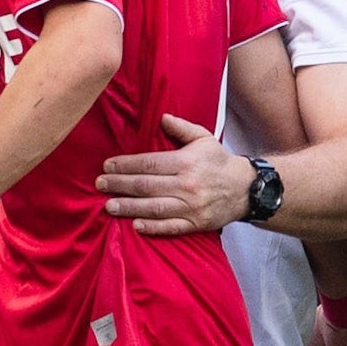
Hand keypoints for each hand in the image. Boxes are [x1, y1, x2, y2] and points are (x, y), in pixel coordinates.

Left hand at [96, 113, 250, 234]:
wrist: (246, 188)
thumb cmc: (218, 161)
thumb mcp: (203, 137)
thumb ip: (181, 128)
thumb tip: (161, 118)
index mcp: (185, 162)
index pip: (149, 164)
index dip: (126, 165)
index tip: (107, 165)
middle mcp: (186, 185)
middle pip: (146, 186)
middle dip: (120, 185)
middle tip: (100, 184)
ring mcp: (191, 207)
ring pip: (154, 208)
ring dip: (129, 207)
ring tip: (109, 205)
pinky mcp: (196, 224)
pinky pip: (171, 227)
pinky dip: (152, 227)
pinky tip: (135, 225)